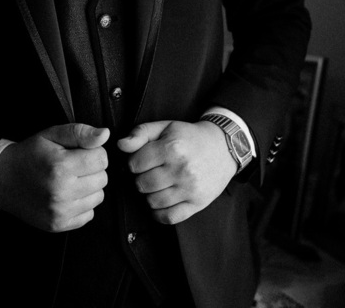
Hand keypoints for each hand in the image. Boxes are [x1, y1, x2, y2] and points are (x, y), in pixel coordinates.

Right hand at [0, 123, 109, 232]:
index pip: (102, 159)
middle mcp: (61, 192)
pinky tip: (67, 196)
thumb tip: (105, 134)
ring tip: (70, 181)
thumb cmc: (30, 154)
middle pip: (102, 179)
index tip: (79, 153)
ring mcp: (59, 212)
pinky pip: (89, 215)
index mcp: (60, 166)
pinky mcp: (58, 225)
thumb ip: (80, 133)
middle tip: (73, 166)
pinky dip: (82, 205)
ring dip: (89, 188)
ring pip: (98, 197)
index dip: (93, 152)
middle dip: (92, 170)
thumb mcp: (52, 135)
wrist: (3, 179)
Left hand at [116, 120, 236, 224]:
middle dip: (141, 179)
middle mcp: (182, 169)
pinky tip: (162, 202)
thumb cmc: (190, 137)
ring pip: (153, 202)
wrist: (223, 147)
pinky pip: (169, 217)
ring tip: (158, 185)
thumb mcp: (165, 127)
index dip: (135, 162)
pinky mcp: (198, 203)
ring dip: (150, 195)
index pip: (135, 164)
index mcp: (172, 148)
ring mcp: (190, 188)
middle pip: (142, 184)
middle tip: (151, 173)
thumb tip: (120, 145)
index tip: (143, 160)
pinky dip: (160, 213)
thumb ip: (140, 133)